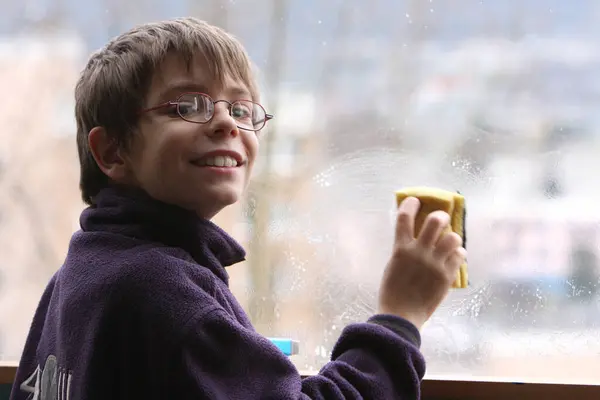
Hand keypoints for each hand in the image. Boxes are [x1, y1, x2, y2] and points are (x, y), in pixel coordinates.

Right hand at [377, 197, 466, 329]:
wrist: (402, 315)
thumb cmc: (392, 292)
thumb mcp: (392, 265)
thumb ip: (403, 250)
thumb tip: (416, 238)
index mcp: (400, 248)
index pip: (404, 217)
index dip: (410, 204)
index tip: (415, 200)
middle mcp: (418, 252)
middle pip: (435, 221)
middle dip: (441, 216)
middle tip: (442, 219)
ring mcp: (434, 263)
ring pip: (453, 238)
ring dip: (452, 238)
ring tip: (451, 242)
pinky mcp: (447, 275)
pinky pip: (459, 256)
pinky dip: (458, 255)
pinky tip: (456, 257)